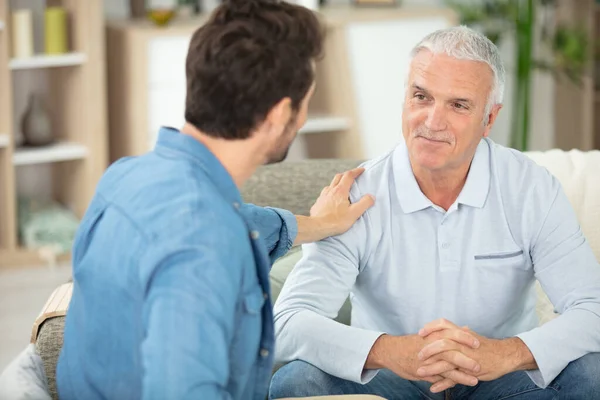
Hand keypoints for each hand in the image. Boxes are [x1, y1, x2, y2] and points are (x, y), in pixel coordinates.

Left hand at [309, 168, 374, 236]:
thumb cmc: (336, 221)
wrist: (317, 226)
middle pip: (338, 177)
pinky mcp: (318, 202)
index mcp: (340, 191)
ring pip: (331, 184)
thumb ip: (364, 203)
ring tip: (342, 186)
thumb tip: (371, 197)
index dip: (356, 171)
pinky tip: (332, 197)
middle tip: (353, 176)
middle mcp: (331, 190)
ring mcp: (323, 196)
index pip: (349, 176)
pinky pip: (325, 193)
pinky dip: (331, 191)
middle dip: (347, 174)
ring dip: (338, 182)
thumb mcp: (354, 213)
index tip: (361, 170)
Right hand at [365, 332, 480, 391]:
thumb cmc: (410, 343)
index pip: (451, 333)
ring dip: (464, 370)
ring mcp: (428, 359)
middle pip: (452, 347)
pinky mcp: (425, 370)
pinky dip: (455, 380)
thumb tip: (465, 328)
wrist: (390, 351)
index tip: (478, 341)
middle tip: (480, 359)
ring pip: (449, 363)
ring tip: (477, 375)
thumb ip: (445, 333)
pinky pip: (442, 376)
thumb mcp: (427, 336)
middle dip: (467, 354)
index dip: (465, 337)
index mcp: (432, 335)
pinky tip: (465, 383)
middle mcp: (431, 346)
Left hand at [418, 320, 534, 385]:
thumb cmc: (487, 346)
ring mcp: (467, 358)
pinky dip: (443, 384)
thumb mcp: (472, 337)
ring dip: (431, 368)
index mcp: (462, 334)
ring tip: (419, 373)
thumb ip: (461, 333)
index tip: (420, 332)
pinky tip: (433, 388)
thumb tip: (457, 327)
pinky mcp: (470, 371)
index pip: (443, 324)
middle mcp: (463, 344)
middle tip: (418, 355)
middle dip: (428, 349)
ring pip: (447, 362)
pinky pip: (454, 379)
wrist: (505, 356)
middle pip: (442, 343)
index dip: (431, 327)